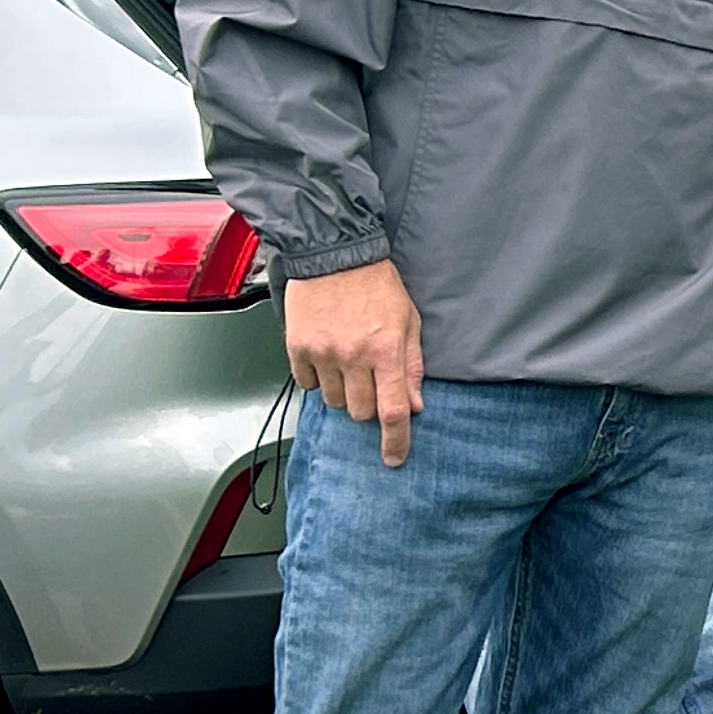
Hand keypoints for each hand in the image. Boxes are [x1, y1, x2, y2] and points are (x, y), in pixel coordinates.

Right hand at [283, 259, 425, 466]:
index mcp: (386, 350)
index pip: (392, 411)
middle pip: (359, 412)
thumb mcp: (409, 321)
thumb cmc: (377, 284)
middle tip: (370, 382)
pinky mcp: (297, 347)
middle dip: (367, 406)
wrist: (334, 254)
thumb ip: (412, 365)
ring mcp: (322, 353)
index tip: (394, 458)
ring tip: (348, 360)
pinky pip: (308, 383)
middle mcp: (353, 356)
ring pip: (333, 401)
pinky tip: (327, 354)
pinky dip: (318, 378)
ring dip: (343, 391)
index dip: (395, 441)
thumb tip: (415, 405)